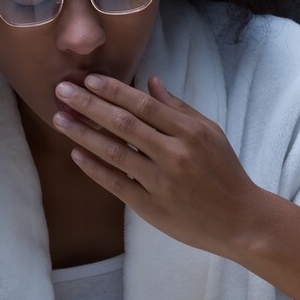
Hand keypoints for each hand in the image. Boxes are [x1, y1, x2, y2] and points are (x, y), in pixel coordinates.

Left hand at [52, 74, 264, 258]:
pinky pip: (116, 184)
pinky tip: (76, 154)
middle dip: (88, 105)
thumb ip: (178, 107)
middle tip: (61, 91)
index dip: (113, 90)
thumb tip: (150, 81)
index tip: (88, 79)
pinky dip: (94, 168)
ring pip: (114, 152)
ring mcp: (161, 182)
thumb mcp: (210, 132)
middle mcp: (174, 154)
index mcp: (189, 132)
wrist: (240, 220)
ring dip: (83, 134)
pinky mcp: (151, 207)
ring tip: (60, 119)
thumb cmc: (224, 172)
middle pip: (123, 124)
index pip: (143, 105)